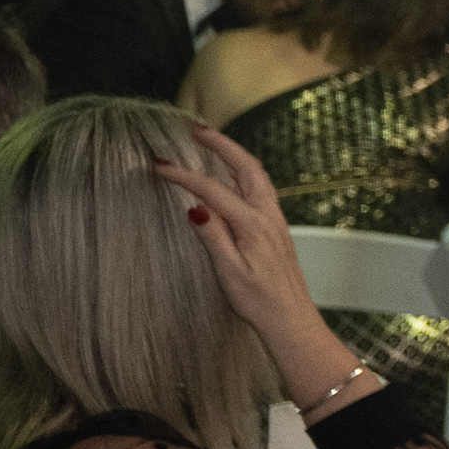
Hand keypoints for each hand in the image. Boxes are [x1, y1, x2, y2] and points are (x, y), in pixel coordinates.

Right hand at [152, 124, 350, 403]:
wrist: (291, 319)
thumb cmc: (259, 302)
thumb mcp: (230, 273)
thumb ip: (213, 238)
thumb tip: (193, 207)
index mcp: (253, 225)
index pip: (212, 190)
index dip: (183, 175)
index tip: (157, 164)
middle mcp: (268, 216)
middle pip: (246, 167)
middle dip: (221, 144)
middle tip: (195, 129)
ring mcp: (275, 220)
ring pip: (256, 175)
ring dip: (234, 154)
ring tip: (210, 142)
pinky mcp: (276, 228)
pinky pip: (259, 188)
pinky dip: (242, 171)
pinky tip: (231, 174)